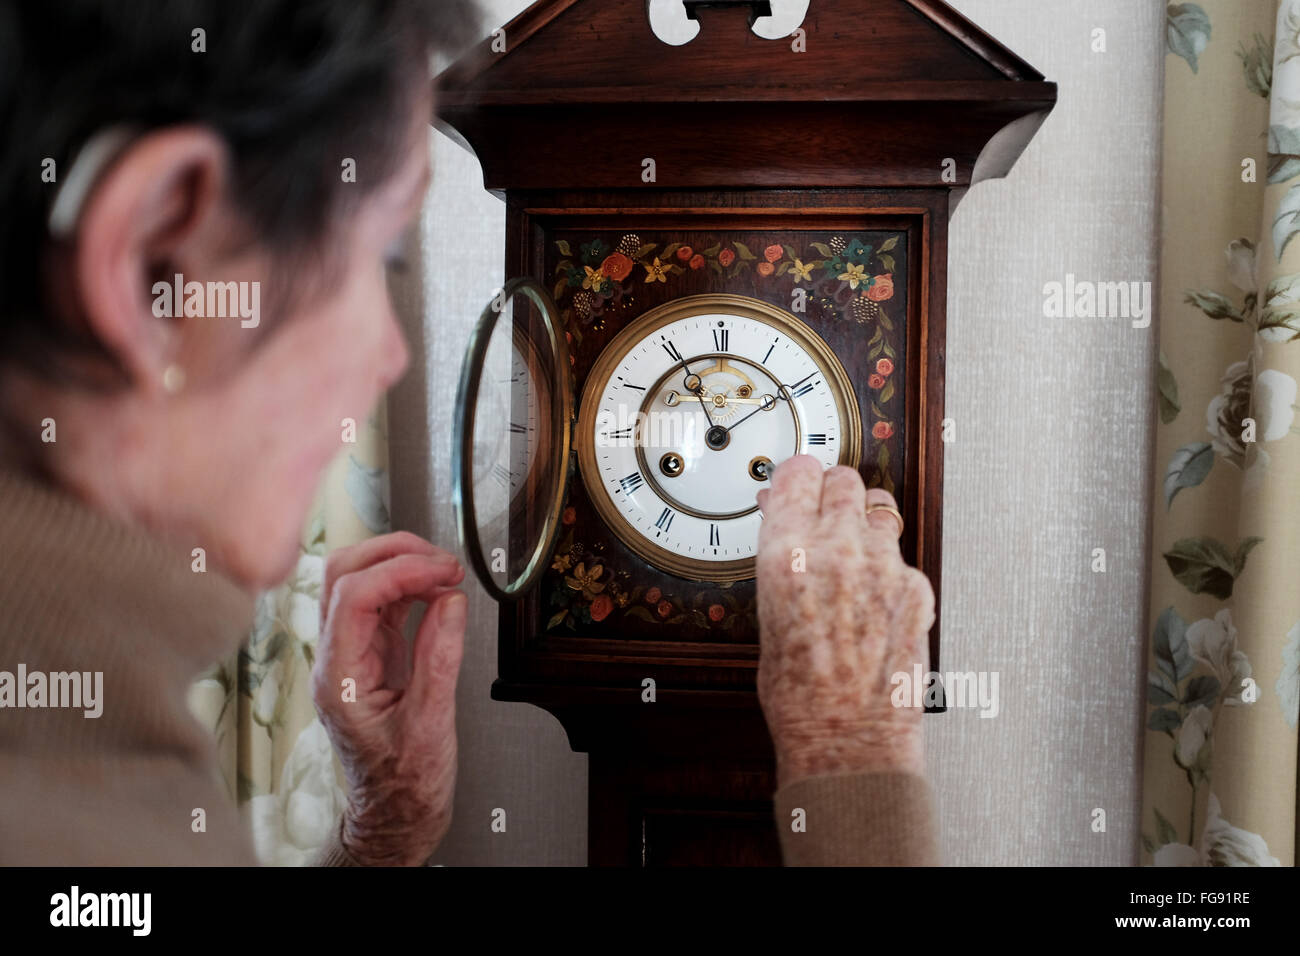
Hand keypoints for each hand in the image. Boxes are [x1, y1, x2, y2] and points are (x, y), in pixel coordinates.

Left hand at [311, 531, 466, 865]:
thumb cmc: (405, 782)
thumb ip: (439, 656)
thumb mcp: (431, 722)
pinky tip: (437, 591)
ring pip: (358, 580)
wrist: (396, 813)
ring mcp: (350, 653)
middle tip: (443, 562)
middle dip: (394, 554)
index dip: (401, 571)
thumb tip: (450, 601)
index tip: (443, 572)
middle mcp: (336, 659)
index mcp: (339, 678)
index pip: (354, 595)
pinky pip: (381, 602)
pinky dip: (410, 586)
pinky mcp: (370, 653)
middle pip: (343, 573)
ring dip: (402, 565)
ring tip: (445, 574)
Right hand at [754, 456, 933, 788]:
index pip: (797, 473)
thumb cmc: (799, 695)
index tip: (797, 482)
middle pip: (843, 479)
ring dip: (865, 521)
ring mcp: (883, 565)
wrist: (847, 737)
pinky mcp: (917, 586)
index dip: (796, 477)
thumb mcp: (767, 616)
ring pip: (880, 507)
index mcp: (787, 553)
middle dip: (832, 492)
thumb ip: (780, 562)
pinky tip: (876, 594)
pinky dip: (890, 565)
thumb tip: (784, 531)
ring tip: (854, 549)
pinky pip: (902, 555)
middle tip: (825, 510)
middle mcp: (837, 548)